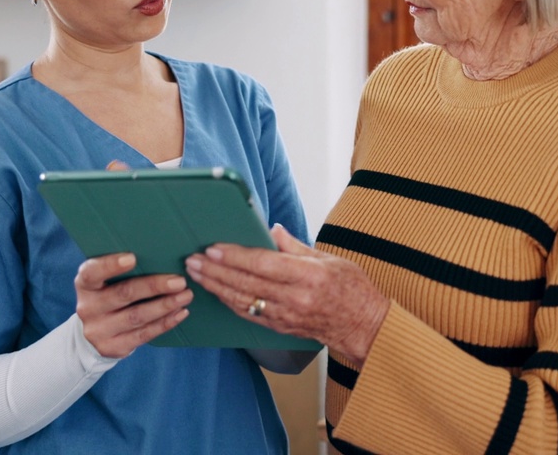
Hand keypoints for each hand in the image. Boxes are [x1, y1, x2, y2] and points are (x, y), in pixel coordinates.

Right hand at [74, 253, 192, 358]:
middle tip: (179, 281)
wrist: (93, 334)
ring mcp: (99, 330)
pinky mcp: (113, 347)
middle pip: (124, 294)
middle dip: (154, 286)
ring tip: (185, 295)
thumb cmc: (107, 295)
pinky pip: (143, 334)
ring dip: (165, 305)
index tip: (132, 257)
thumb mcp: (104, 281)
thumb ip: (121, 270)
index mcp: (85, 284)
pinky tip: (180, 312)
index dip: (110, 265)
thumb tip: (160, 254)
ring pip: (137, 316)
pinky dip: (165, 323)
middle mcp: (88, 307)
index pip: (92, 272)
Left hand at [185, 225, 389, 363]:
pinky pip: (249, 315)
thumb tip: (271, 229)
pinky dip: (229, 302)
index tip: (212, 248)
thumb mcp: (329, 258)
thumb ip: (296, 246)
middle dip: (215, 270)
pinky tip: (216, 291)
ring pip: (242, 301)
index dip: (234, 256)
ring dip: (215, 287)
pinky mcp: (281, 328)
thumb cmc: (351, 288)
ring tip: (196, 273)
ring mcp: (286, 317)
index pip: (263, 264)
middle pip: (246, 283)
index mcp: (308, 276)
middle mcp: (295, 299)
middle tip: (192, 259)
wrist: (364, 327)